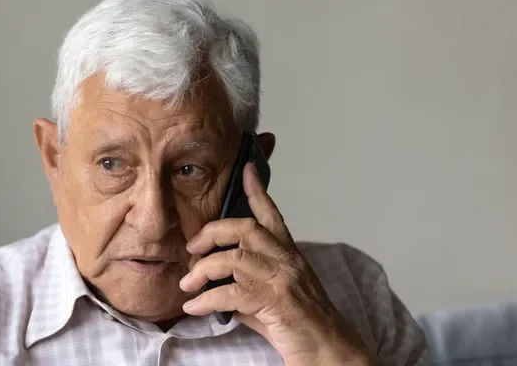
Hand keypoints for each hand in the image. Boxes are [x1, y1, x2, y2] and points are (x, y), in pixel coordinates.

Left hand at [179, 163, 377, 365]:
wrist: (329, 352)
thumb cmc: (300, 327)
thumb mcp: (271, 299)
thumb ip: (245, 286)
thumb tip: (215, 287)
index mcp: (289, 256)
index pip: (272, 216)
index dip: (258, 191)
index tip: (246, 169)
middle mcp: (287, 261)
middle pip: (246, 228)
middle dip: (212, 233)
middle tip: (192, 248)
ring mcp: (283, 280)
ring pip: (234, 258)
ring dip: (203, 270)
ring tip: (187, 284)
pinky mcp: (276, 302)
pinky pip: (231, 294)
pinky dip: (206, 300)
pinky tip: (193, 307)